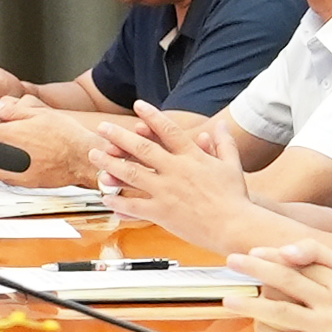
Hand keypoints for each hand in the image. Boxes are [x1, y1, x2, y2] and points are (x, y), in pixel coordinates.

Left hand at [0, 106, 107, 187]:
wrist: (83, 156)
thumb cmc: (66, 134)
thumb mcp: (40, 114)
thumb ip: (14, 111)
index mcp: (12, 134)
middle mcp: (11, 154)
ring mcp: (18, 171)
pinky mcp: (26, 182)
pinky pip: (4, 180)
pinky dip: (1, 174)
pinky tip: (10, 166)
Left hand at [91, 102, 254, 241]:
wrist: (236, 226)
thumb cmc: (236, 198)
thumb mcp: (232, 166)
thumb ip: (224, 143)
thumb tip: (221, 125)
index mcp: (193, 157)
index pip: (169, 131)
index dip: (152, 116)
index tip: (138, 105)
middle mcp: (176, 171)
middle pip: (142, 149)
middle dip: (119, 136)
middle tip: (103, 128)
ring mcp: (167, 191)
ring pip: (131, 174)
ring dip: (110, 163)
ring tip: (95, 155)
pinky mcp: (162, 213)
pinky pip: (134, 205)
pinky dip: (118, 200)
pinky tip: (105, 196)